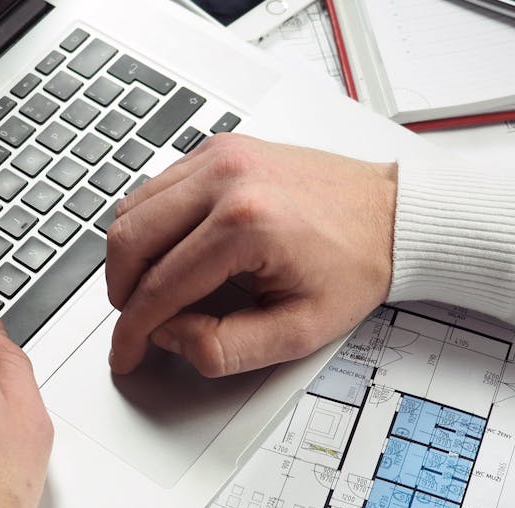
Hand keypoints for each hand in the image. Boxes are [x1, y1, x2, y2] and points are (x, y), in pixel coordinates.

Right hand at [106, 134, 396, 376]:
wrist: (394, 215)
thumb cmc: (357, 265)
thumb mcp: (299, 331)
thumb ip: (225, 348)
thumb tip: (170, 337)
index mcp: (246, 224)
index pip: (160, 287)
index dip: (132, 330)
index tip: (125, 353)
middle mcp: (226, 178)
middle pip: (129, 239)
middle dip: (120, 291)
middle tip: (132, 322)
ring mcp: (220, 156)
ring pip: (132, 208)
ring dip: (129, 256)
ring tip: (148, 290)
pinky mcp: (219, 148)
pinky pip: (155, 186)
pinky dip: (148, 222)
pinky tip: (167, 251)